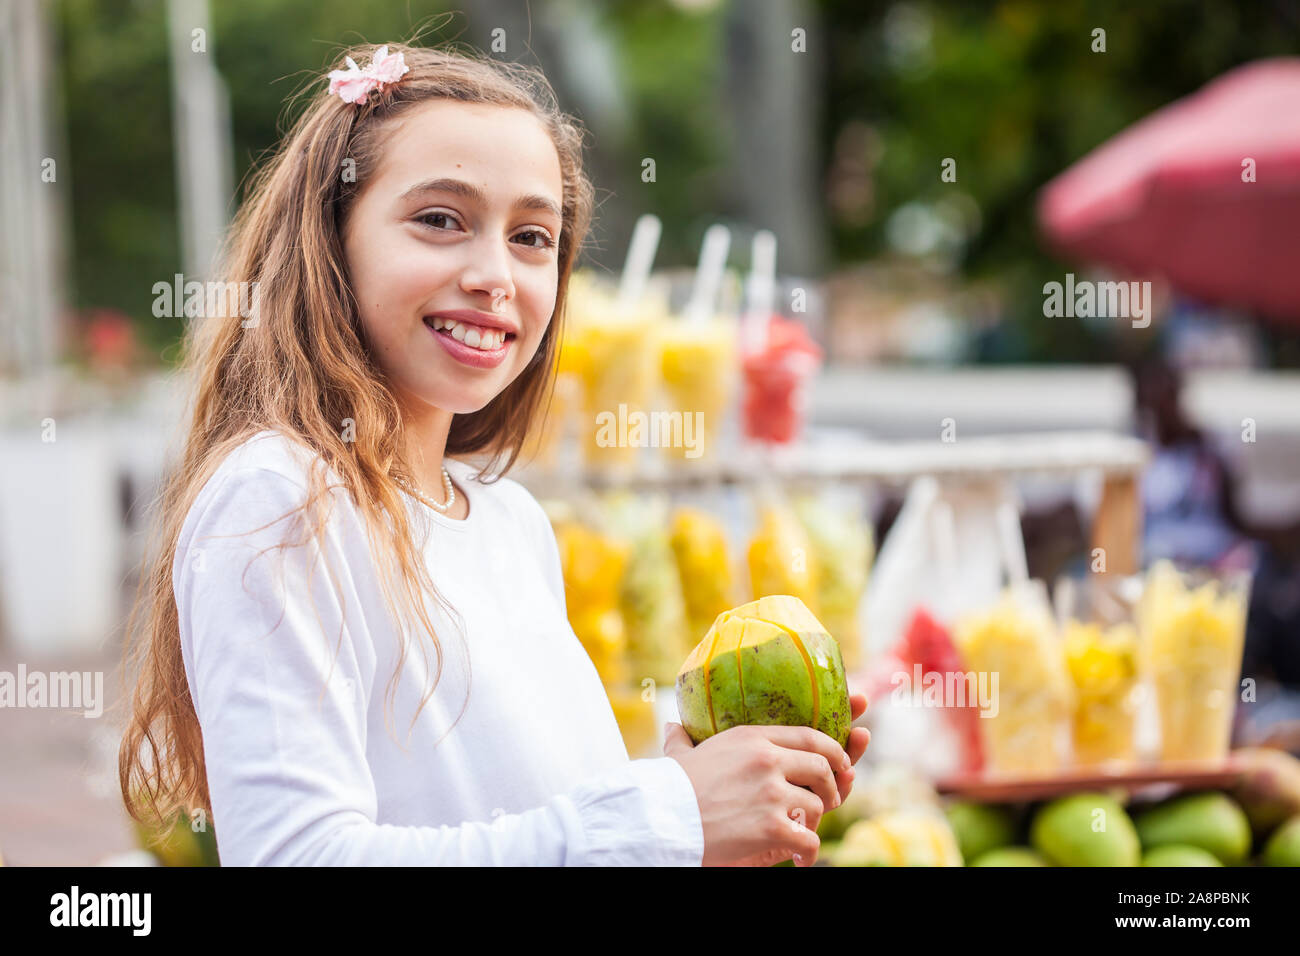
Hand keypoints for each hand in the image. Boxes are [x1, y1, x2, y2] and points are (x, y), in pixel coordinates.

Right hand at [664, 692, 869, 866]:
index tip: (839, 761)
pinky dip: (807, 853)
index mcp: (752, 738)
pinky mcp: (772, 825)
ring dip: (814, 822)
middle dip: (833, 785)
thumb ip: (683, 740)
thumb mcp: (681, 756)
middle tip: (830, 799)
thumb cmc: (669, 788)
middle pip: (822, 767)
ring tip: (802, 832)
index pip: (808, 735)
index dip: (832, 748)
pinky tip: (799, 859)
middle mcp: (767, 760)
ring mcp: (772, 792)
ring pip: (817, 805)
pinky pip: (809, 839)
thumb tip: (672, 727)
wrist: (661, 819)